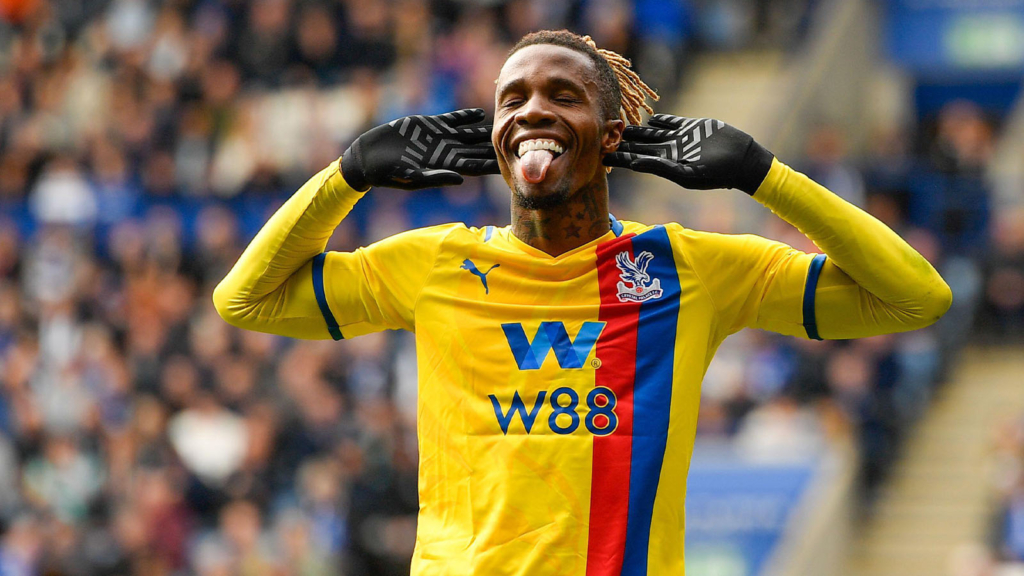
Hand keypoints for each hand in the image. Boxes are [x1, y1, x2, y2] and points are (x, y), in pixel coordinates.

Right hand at [341, 108, 498, 190]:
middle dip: (496, 147)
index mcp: (446, 166)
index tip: (511, 163)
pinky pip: (452, 120)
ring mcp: (440, 138)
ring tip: (504, 124)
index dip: (494, 164)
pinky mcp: (430, 125)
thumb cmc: (388, 174)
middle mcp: (447, 152)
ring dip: (485, 131)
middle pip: (478, 150)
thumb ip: (436, 177)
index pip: (476, 166)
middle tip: (518, 142)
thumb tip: (460, 179)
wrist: (370, 157)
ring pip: (469, 134)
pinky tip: (479, 113)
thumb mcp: (412, 178)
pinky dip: (465, 117)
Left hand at [603, 114, 773, 194]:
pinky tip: (649, 118)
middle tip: (601, 135)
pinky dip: (658, 120)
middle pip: (638, 146)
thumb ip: (660, 167)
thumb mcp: (686, 173)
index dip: (618, 157)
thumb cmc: (715, 173)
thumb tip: (635, 164)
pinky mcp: (690, 127)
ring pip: (651, 133)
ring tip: (618, 124)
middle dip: (621, 142)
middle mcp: (667, 151)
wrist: (741, 160)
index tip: (600, 155)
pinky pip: (670, 122)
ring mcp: (678, 139)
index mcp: (663, 164)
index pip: (634, 160)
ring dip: (635, 130)